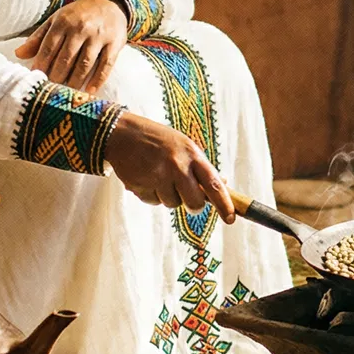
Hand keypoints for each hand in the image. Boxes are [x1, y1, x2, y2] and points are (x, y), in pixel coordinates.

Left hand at [15, 0, 127, 94]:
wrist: (109, 3)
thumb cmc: (78, 15)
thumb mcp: (57, 20)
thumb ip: (38, 37)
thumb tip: (19, 54)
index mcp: (63, 22)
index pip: (49, 47)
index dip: (41, 64)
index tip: (37, 78)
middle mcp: (81, 28)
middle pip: (66, 58)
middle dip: (57, 76)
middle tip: (51, 90)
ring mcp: (98, 36)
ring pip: (84, 63)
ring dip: (75, 80)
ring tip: (67, 93)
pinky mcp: (114, 43)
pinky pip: (106, 64)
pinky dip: (98, 79)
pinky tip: (90, 90)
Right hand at [103, 112, 236, 221]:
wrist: (122, 134)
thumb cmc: (160, 141)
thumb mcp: (184, 146)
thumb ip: (201, 167)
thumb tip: (223, 185)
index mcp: (192, 154)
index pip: (214, 185)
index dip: (225, 204)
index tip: (231, 219)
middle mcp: (176, 166)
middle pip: (194, 203)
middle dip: (194, 206)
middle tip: (190, 201)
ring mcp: (157, 177)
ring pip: (172, 204)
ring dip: (169, 196)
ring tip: (160, 176)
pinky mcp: (139, 186)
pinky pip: (153, 202)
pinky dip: (152, 194)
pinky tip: (147, 177)